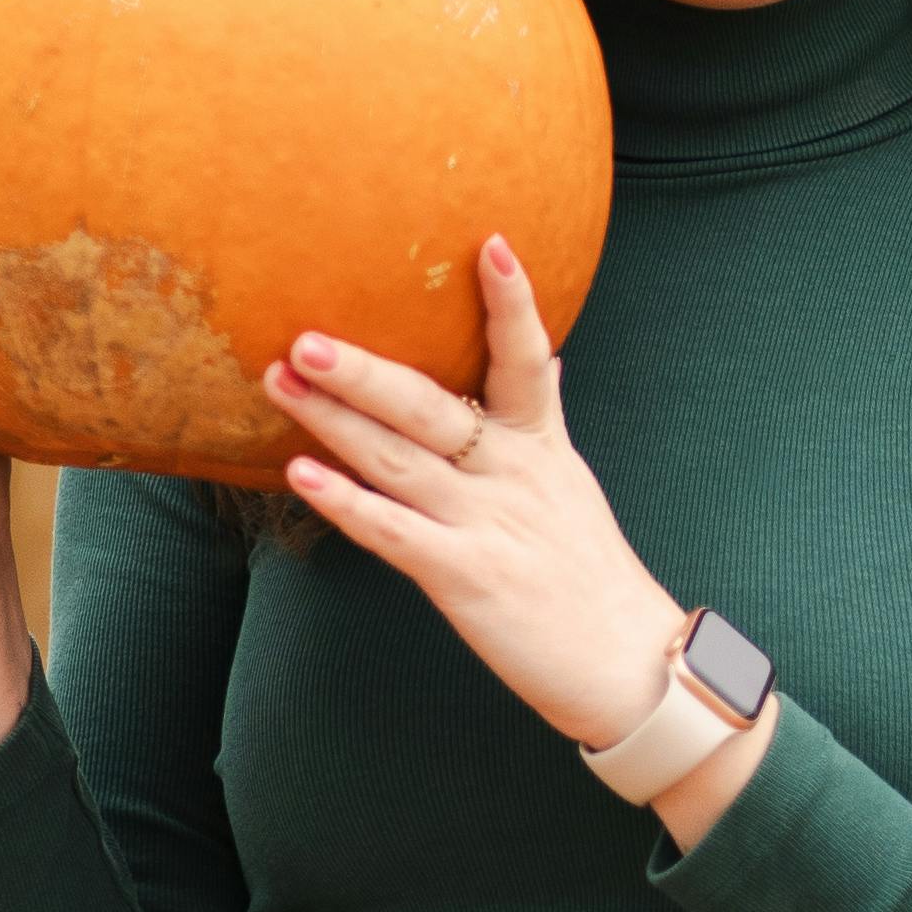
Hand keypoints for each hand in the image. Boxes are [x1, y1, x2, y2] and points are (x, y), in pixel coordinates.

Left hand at [269, 242, 775, 850]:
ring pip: (399, 460)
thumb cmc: (592, 580)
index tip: (490, 243)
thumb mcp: (573, 485)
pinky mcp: (466, 578)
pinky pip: (395, 533)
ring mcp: (488, 525)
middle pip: (432, 406)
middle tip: (306, 332)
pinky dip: (347, 503)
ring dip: (334, 420)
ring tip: (280, 380)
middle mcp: (513, 476)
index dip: (511, 303)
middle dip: (364, 368)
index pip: (529, 359)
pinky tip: (302, 477)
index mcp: (541, 448)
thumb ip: (545, 420)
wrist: (631, 668)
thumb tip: (543, 355)